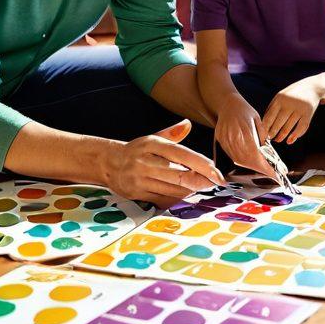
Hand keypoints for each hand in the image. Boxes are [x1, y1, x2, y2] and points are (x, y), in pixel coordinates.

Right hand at [104, 119, 224, 205]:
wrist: (108, 163)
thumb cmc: (136, 150)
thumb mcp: (152, 137)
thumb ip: (172, 133)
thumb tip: (187, 124)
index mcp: (152, 144)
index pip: (181, 154)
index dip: (201, 164)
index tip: (216, 171)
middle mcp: (146, 162)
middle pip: (179, 174)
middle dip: (201, 180)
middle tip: (216, 182)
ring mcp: (141, 179)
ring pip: (173, 189)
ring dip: (192, 190)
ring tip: (205, 186)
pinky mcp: (138, 194)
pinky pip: (163, 199)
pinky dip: (178, 198)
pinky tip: (187, 194)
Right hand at [215, 98, 275, 177]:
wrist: (227, 103)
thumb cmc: (244, 110)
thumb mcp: (258, 120)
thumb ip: (263, 136)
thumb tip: (268, 152)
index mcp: (245, 132)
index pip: (256, 155)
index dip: (265, 167)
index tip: (274, 174)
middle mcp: (234, 139)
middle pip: (247, 161)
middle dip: (260, 169)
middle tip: (271, 172)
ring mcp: (226, 141)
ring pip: (239, 160)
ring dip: (251, 166)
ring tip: (262, 168)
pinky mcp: (221, 141)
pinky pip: (231, 155)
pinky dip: (241, 160)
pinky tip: (249, 160)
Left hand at [264, 82, 320, 143]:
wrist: (312, 87)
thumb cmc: (292, 95)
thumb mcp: (281, 97)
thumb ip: (272, 108)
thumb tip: (264, 126)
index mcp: (279, 99)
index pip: (269, 116)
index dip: (265, 127)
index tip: (262, 135)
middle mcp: (289, 103)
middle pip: (278, 123)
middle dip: (272, 133)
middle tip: (269, 139)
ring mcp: (299, 108)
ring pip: (288, 127)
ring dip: (282, 136)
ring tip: (278, 140)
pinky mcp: (308, 113)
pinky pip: (301, 128)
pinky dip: (295, 136)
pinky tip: (290, 141)